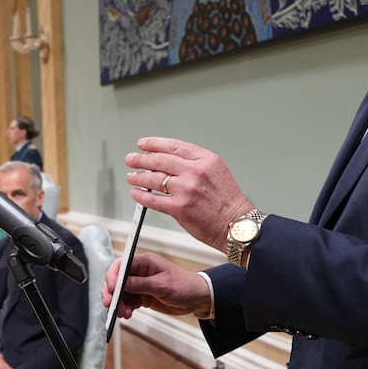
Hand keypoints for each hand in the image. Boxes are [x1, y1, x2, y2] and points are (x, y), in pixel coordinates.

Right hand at [103, 252, 211, 318]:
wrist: (197, 299)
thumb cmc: (184, 286)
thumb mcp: (161, 285)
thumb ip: (139, 284)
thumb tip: (120, 283)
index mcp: (145, 262)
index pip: (121, 265)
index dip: (112, 276)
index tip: (110, 289)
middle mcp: (140, 272)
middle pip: (118, 280)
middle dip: (112, 293)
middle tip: (110, 304)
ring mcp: (141, 284)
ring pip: (121, 293)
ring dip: (119, 303)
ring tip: (123, 313)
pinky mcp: (142, 296)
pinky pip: (128, 301)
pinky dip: (125, 308)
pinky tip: (128, 314)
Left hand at [125, 137, 252, 253]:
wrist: (236, 224)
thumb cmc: (228, 202)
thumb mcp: (216, 172)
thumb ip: (194, 165)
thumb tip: (167, 163)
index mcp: (205, 160)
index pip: (173, 146)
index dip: (154, 144)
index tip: (143, 144)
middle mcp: (195, 172)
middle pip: (160, 160)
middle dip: (141, 159)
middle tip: (131, 159)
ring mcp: (186, 189)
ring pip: (154, 178)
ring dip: (138, 176)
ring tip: (131, 176)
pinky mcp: (179, 208)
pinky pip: (153, 199)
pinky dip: (141, 196)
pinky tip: (136, 193)